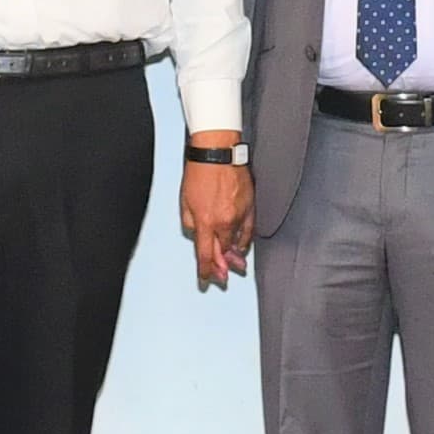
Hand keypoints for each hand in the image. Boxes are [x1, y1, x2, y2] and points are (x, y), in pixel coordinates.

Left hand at [180, 142, 251, 287]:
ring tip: (235, 266)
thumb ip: (190, 223)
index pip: (205, 254)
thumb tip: (196, 236)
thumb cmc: (199, 173)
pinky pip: (249, 231)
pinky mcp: (250, 207)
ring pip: (237, 243)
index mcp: (205, 221)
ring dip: (234, 256)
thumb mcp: (184, 201)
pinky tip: (242, 247)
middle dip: (221, 267)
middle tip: (221, 277)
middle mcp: (224, 221)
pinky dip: (245, 241)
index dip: (205, 271)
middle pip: (223, 252)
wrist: (217, 153)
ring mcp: (239, 215)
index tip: (205, 279)